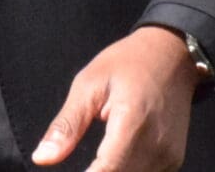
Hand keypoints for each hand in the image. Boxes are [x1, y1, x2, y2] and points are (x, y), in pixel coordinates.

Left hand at [32, 26, 197, 170]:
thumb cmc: (128, 63)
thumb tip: (41, 158)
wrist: (173, 54)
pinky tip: (113, 161)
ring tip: (95, 157)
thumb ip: (67, 125)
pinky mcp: (174, 160)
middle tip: (80, 161)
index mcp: (133, 124)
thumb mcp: (89, 84)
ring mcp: (169, 156)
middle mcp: (156, 146)